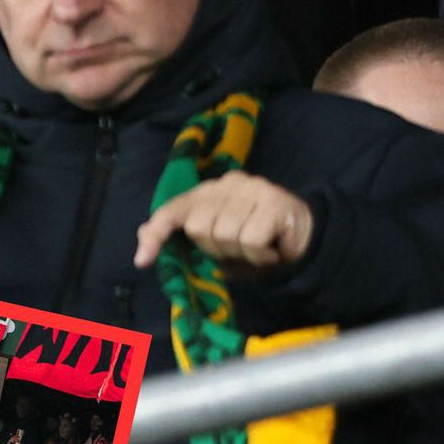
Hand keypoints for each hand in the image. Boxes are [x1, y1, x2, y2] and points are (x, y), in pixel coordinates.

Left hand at [133, 171, 314, 274]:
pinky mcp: (274, 201)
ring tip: (254, 249)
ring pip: (224, 235)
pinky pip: (249, 241)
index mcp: (208, 192)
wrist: (301, 241)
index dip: (156, 233)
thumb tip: (143, 232)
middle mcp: (229, 183)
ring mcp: (254, 188)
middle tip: (235, 249)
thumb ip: (181, 235)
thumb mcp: (212, 244)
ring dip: (238, 253)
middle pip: (198, 226)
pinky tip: (269, 250)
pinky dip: (257, 255)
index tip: (143, 260)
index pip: (173, 209)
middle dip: (214, 248)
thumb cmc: (251, 243)